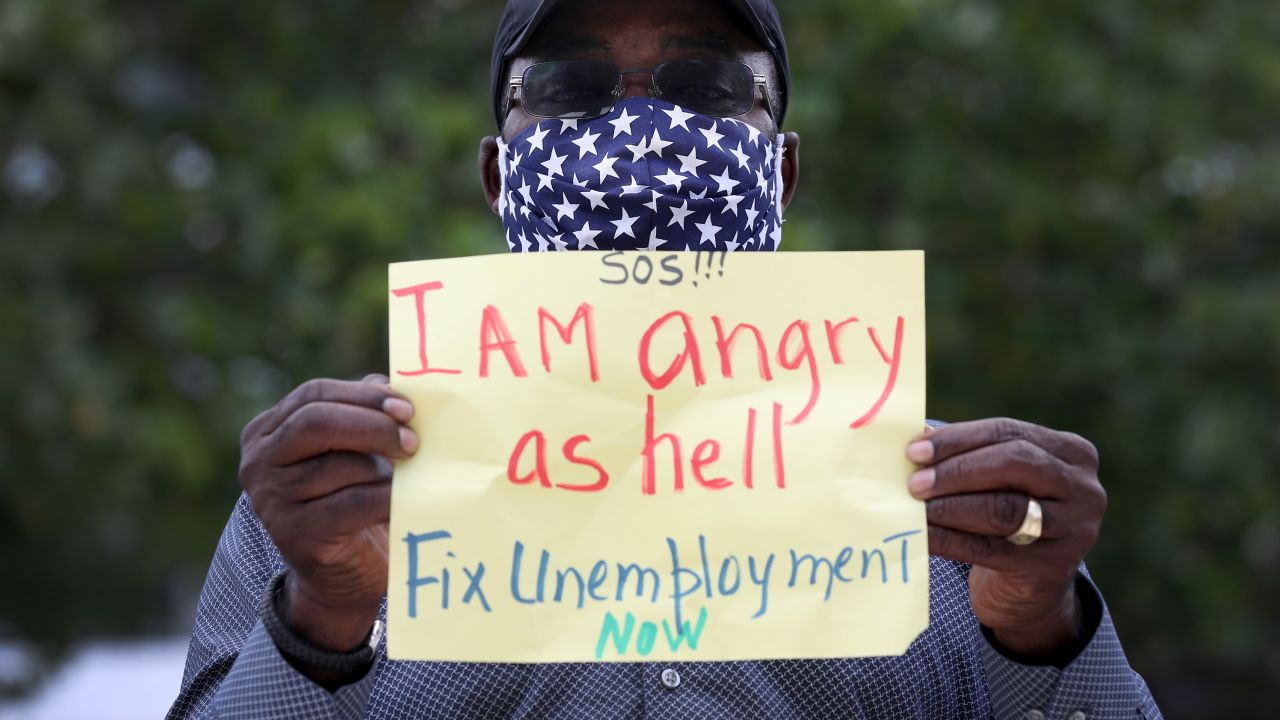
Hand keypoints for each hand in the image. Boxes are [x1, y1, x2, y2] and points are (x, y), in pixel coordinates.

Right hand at [239, 375, 416, 657]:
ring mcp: (271, 501)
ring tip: (407, 478)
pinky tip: (406, 499)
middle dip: (372, 425)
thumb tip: (391, 384)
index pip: (314, 395)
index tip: (406, 408)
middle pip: (316, 422)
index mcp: (267, 431)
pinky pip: (353, 503)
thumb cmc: (351, 500)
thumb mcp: (350, 452)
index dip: (363, 396)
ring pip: (338, 465)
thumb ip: (362, 414)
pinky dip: (387, 498)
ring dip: (383, 469)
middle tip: (413, 440)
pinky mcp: (295, 535)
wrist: (340, 578)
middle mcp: (258, 462)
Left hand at [905, 418, 1106, 658]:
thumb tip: (916, 438)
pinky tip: (922, 535)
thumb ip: (970, 456)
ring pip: (1005, 508)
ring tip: (916, 507)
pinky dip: (949, 539)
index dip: (958, 439)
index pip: (1008, 432)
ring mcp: (1073, 529)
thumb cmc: (1009, 514)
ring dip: (952, 506)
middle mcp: (1082, 488)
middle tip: (915, 482)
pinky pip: (989, 548)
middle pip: (1014, 463)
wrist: (1033, 588)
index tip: (914, 450)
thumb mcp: (1002, 481)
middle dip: (957, 470)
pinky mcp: (1050, 567)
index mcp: (1072, 452)